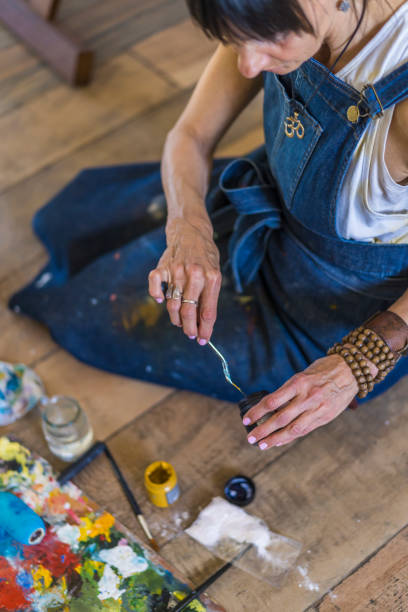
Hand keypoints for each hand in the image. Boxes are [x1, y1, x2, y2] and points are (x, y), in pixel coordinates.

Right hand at [148, 217, 221, 342]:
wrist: (191, 231)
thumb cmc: (205, 257)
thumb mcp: (214, 274)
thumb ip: (209, 298)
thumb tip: (203, 325)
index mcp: (212, 277)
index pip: (208, 311)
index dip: (205, 329)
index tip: (202, 340)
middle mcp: (195, 274)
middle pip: (189, 311)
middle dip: (189, 328)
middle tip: (189, 334)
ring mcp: (177, 270)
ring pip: (173, 304)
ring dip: (175, 317)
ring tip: (179, 321)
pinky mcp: (163, 266)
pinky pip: (155, 287)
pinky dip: (157, 296)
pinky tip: (162, 300)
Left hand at [243, 354, 360, 449]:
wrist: (350, 370)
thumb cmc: (323, 370)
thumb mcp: (302, 375)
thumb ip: (289, 391)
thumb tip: (270, 407)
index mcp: (298, 383)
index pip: (272, 401)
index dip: (257, 412)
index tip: (246, 419)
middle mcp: (307, 397)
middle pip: (280, 418)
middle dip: (263, 430)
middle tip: (251, 438)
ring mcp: (317, 408)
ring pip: (292, 429)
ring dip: (275, 439)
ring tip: (262, 445)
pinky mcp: (326, 416)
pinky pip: (305, 430)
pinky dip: (290, 437)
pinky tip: (279, 442)